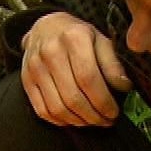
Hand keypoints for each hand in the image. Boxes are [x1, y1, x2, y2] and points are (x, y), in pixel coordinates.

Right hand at [20, 12, 133, 126]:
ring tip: (92, 121)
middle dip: (93, 116)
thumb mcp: (100, 40)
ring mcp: (35, 68)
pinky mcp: (26, 81)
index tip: (114, 112)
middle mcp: (50, 52)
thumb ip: (112, 64)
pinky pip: (42, 110)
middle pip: (73, 97)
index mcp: (73, 38)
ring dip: (78, 121)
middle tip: (106, 121)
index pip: (88, 78)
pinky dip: (60, 121)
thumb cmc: (77, 36)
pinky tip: (74, 119)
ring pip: (58, 108)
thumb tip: (123, 88)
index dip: (103, 101)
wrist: (45, 28)